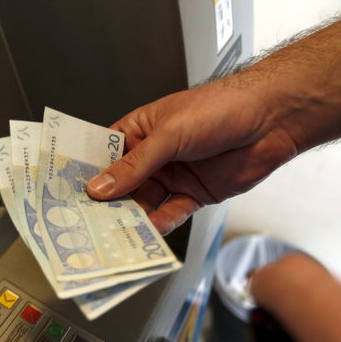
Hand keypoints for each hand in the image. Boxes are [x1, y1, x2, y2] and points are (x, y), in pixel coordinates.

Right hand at [85, 78, 299, 233]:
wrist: (272, 119)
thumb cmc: (220, 108)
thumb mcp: (169, 134)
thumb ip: (135, 165)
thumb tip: (100, 186)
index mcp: (140, 131)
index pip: (105, 154)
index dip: (88, 172)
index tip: (68, 192)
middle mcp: (153, 156)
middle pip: (122, 185)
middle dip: (108, 203)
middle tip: (88, 221)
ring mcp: (173, 176)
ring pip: (144, 203)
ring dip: (132, 218)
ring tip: (115, 232)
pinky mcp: (194, 195)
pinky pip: (171, 213)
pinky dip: (160, 225)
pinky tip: (150, 232)